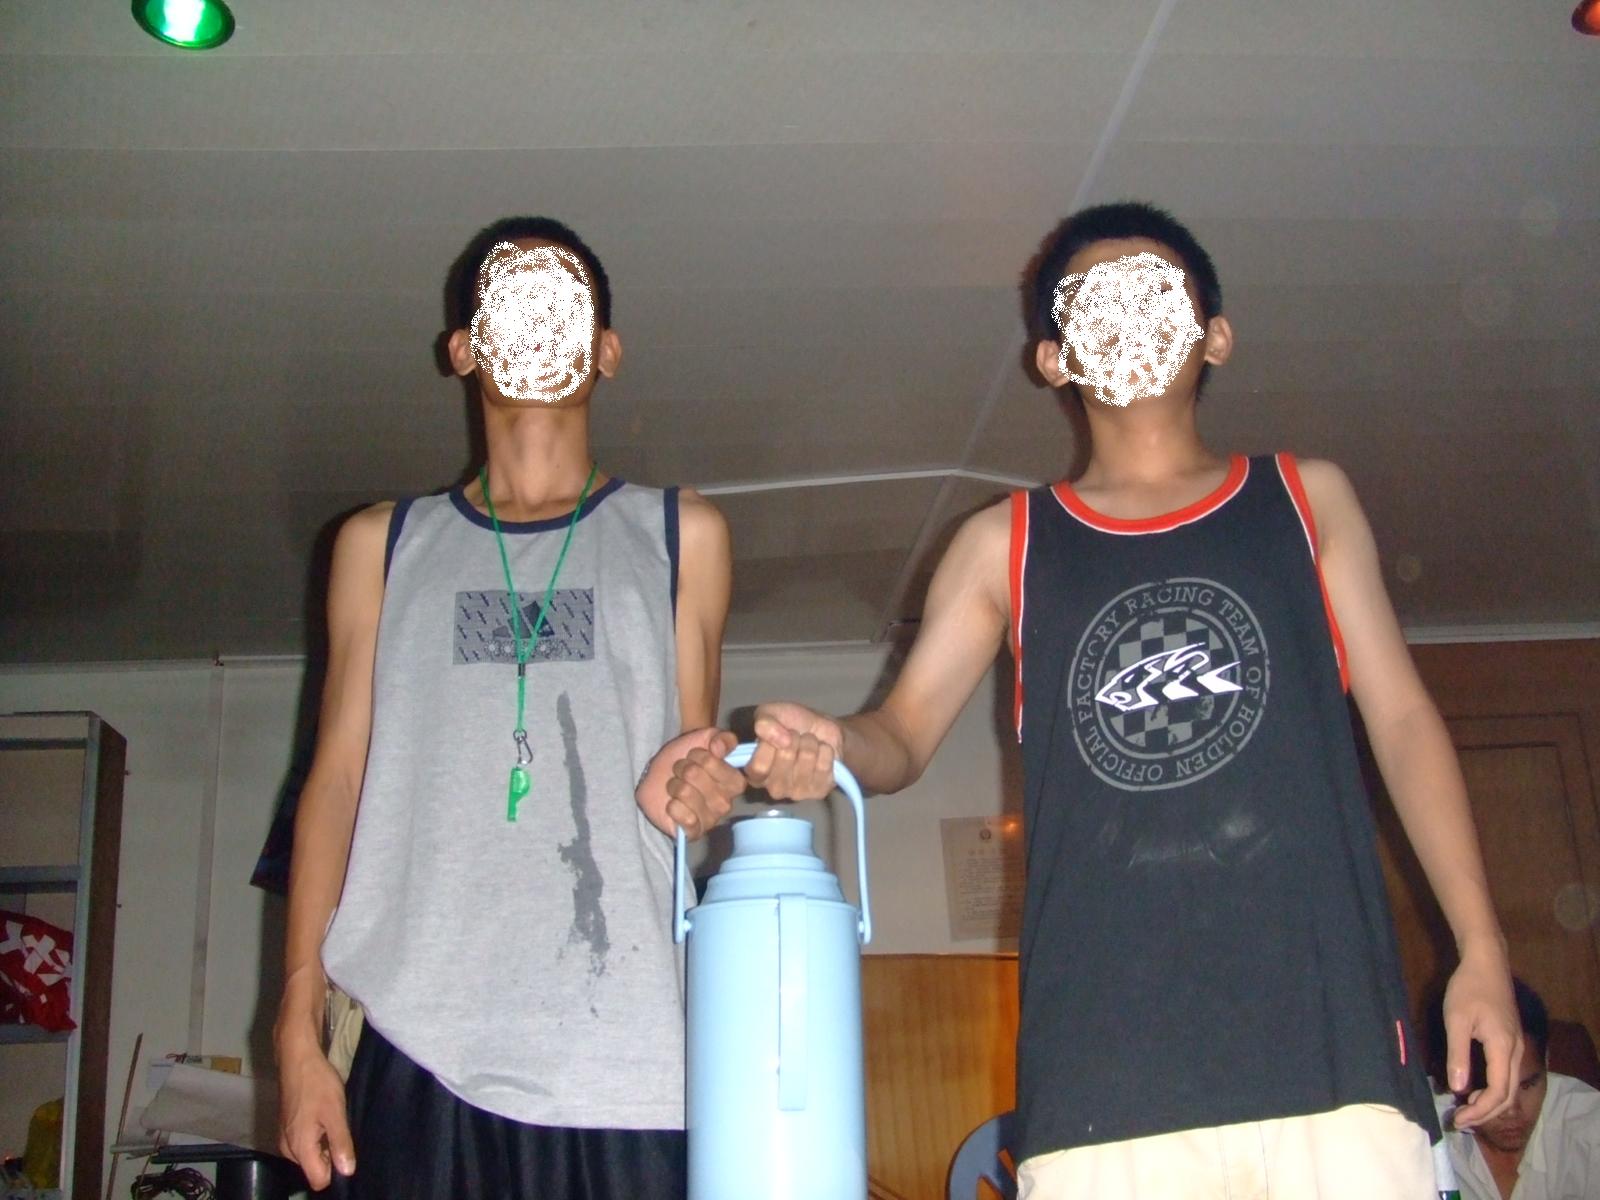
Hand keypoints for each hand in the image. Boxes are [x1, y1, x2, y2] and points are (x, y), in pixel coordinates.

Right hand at [277, 1038, 354, 1189]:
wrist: (297, 1058)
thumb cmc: (317, 1083)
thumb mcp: (335, 1113)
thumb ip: (340, 1143)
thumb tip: (347, 1171)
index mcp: (299, 1148)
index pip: (318, 1180)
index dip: (335, 1170)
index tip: (345, 1150)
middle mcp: (288, 1148)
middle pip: (314, 1168)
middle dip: (330, 1155)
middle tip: (340, 1129)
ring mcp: (285, 1137)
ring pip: (310, 1155)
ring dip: (324, 1143)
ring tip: (332, 1120)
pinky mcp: (286, 1127)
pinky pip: (304, 1142)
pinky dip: (316, 1134)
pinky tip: (323, 1115)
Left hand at [637, 727, 742, 838]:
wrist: (657, 778)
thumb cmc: (683, 759)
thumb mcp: (704, 738)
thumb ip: (721, 738)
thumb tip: (720, 748)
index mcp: (734, 781)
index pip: (715, 763)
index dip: (700, 756)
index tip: (694, 756)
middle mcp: (726, 802)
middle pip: (695, 775)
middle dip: (682, 769)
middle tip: (681, 773)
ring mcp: (710, 820)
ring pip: (685, 793)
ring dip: (674, 786)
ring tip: (675, 787)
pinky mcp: (694, 833)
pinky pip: (683, 817)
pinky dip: (672, 807)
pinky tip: (673, 805)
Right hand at [744, 703, 843, 800]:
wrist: (824, 730)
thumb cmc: (793, 725)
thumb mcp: (771, 713)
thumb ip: (764, 723)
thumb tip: (781, 740)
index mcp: (756, 773)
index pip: (758, 766)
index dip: (769, 745)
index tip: (778, 734)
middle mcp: (774, 788)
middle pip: (785, 757)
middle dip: (794, 738)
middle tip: (796, 738)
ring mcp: (797, 792)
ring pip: (807, 757)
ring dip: (810, 742)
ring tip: (809, 744)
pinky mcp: (819, 791)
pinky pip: (824, 764)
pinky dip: (825, 750)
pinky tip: (821, 753)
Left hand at [1443, 945, 1522, 1128]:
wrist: (1487, 963)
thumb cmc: (1468, 988)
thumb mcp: (1456, 1020)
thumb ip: (1457, 1054)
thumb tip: (1458, 1087)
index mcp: (1503, 1049)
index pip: (1498, 1092)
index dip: (1479, 1110)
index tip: (1458, 1119)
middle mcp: (1515, 1053)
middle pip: (1507, 1095)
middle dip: (1485, 1113)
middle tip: (1460, 1122)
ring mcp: (1516, 1047)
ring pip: (1508, 1086)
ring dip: (1489, 1103)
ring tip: (1465, 1110)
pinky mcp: (1510, 1042)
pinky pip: (1505, 1074)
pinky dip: (1492, 1089)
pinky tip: (1473, 1089)